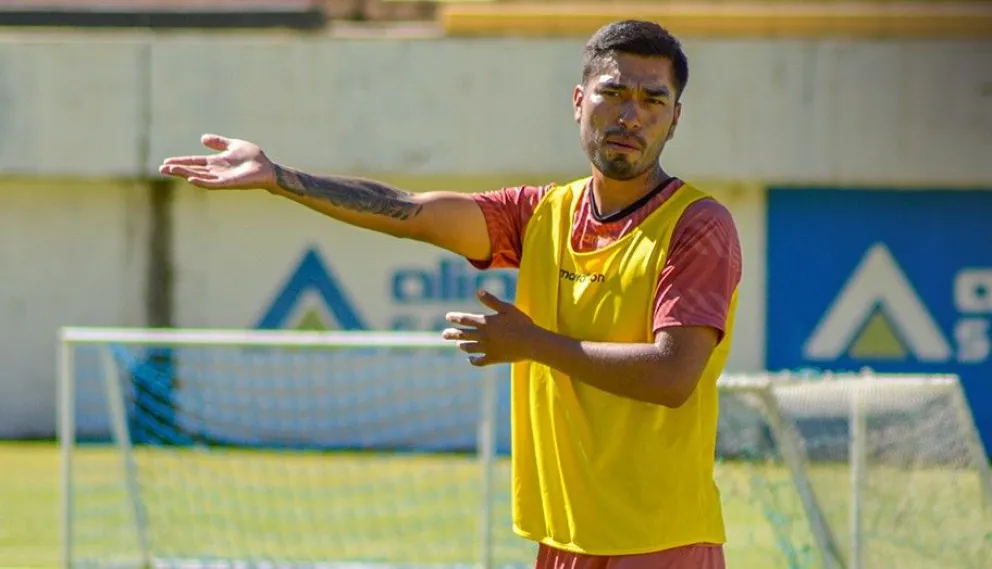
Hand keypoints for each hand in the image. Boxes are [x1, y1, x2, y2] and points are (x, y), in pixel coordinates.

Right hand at [159, 134, 275, 190]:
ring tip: (171, 170)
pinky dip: (201, 181)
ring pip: (199, 176)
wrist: (268, 168)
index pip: (194, 162)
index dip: (181, 161)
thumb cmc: (254, 157)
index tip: (166, 161)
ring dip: (184, 173)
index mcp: (216, 162)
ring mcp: (221, 178)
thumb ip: (219, 142)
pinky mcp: (228, 183)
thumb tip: (202, 138)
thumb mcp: (233, 145)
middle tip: (162, 168)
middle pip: (193, 170)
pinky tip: (190, 178)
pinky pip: (212, 183)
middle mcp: (216, 171)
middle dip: (177, 169)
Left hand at [442, 290, 538, 366]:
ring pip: (469, 348)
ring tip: (458, 345)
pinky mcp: (493, 358)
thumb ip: (491, 301)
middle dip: (452, 334)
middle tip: (444, 334)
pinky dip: (473, 360)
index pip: (465, 319)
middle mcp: (483, 336)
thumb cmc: (521, 323)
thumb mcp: (507, 308)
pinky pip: (479, 361)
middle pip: (462, 335)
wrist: (531, 343)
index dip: (455, 318)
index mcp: (485, 322)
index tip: (448, 317)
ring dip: (462, 345)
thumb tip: (478, 291)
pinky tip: (470, 360)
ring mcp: (487, 348)